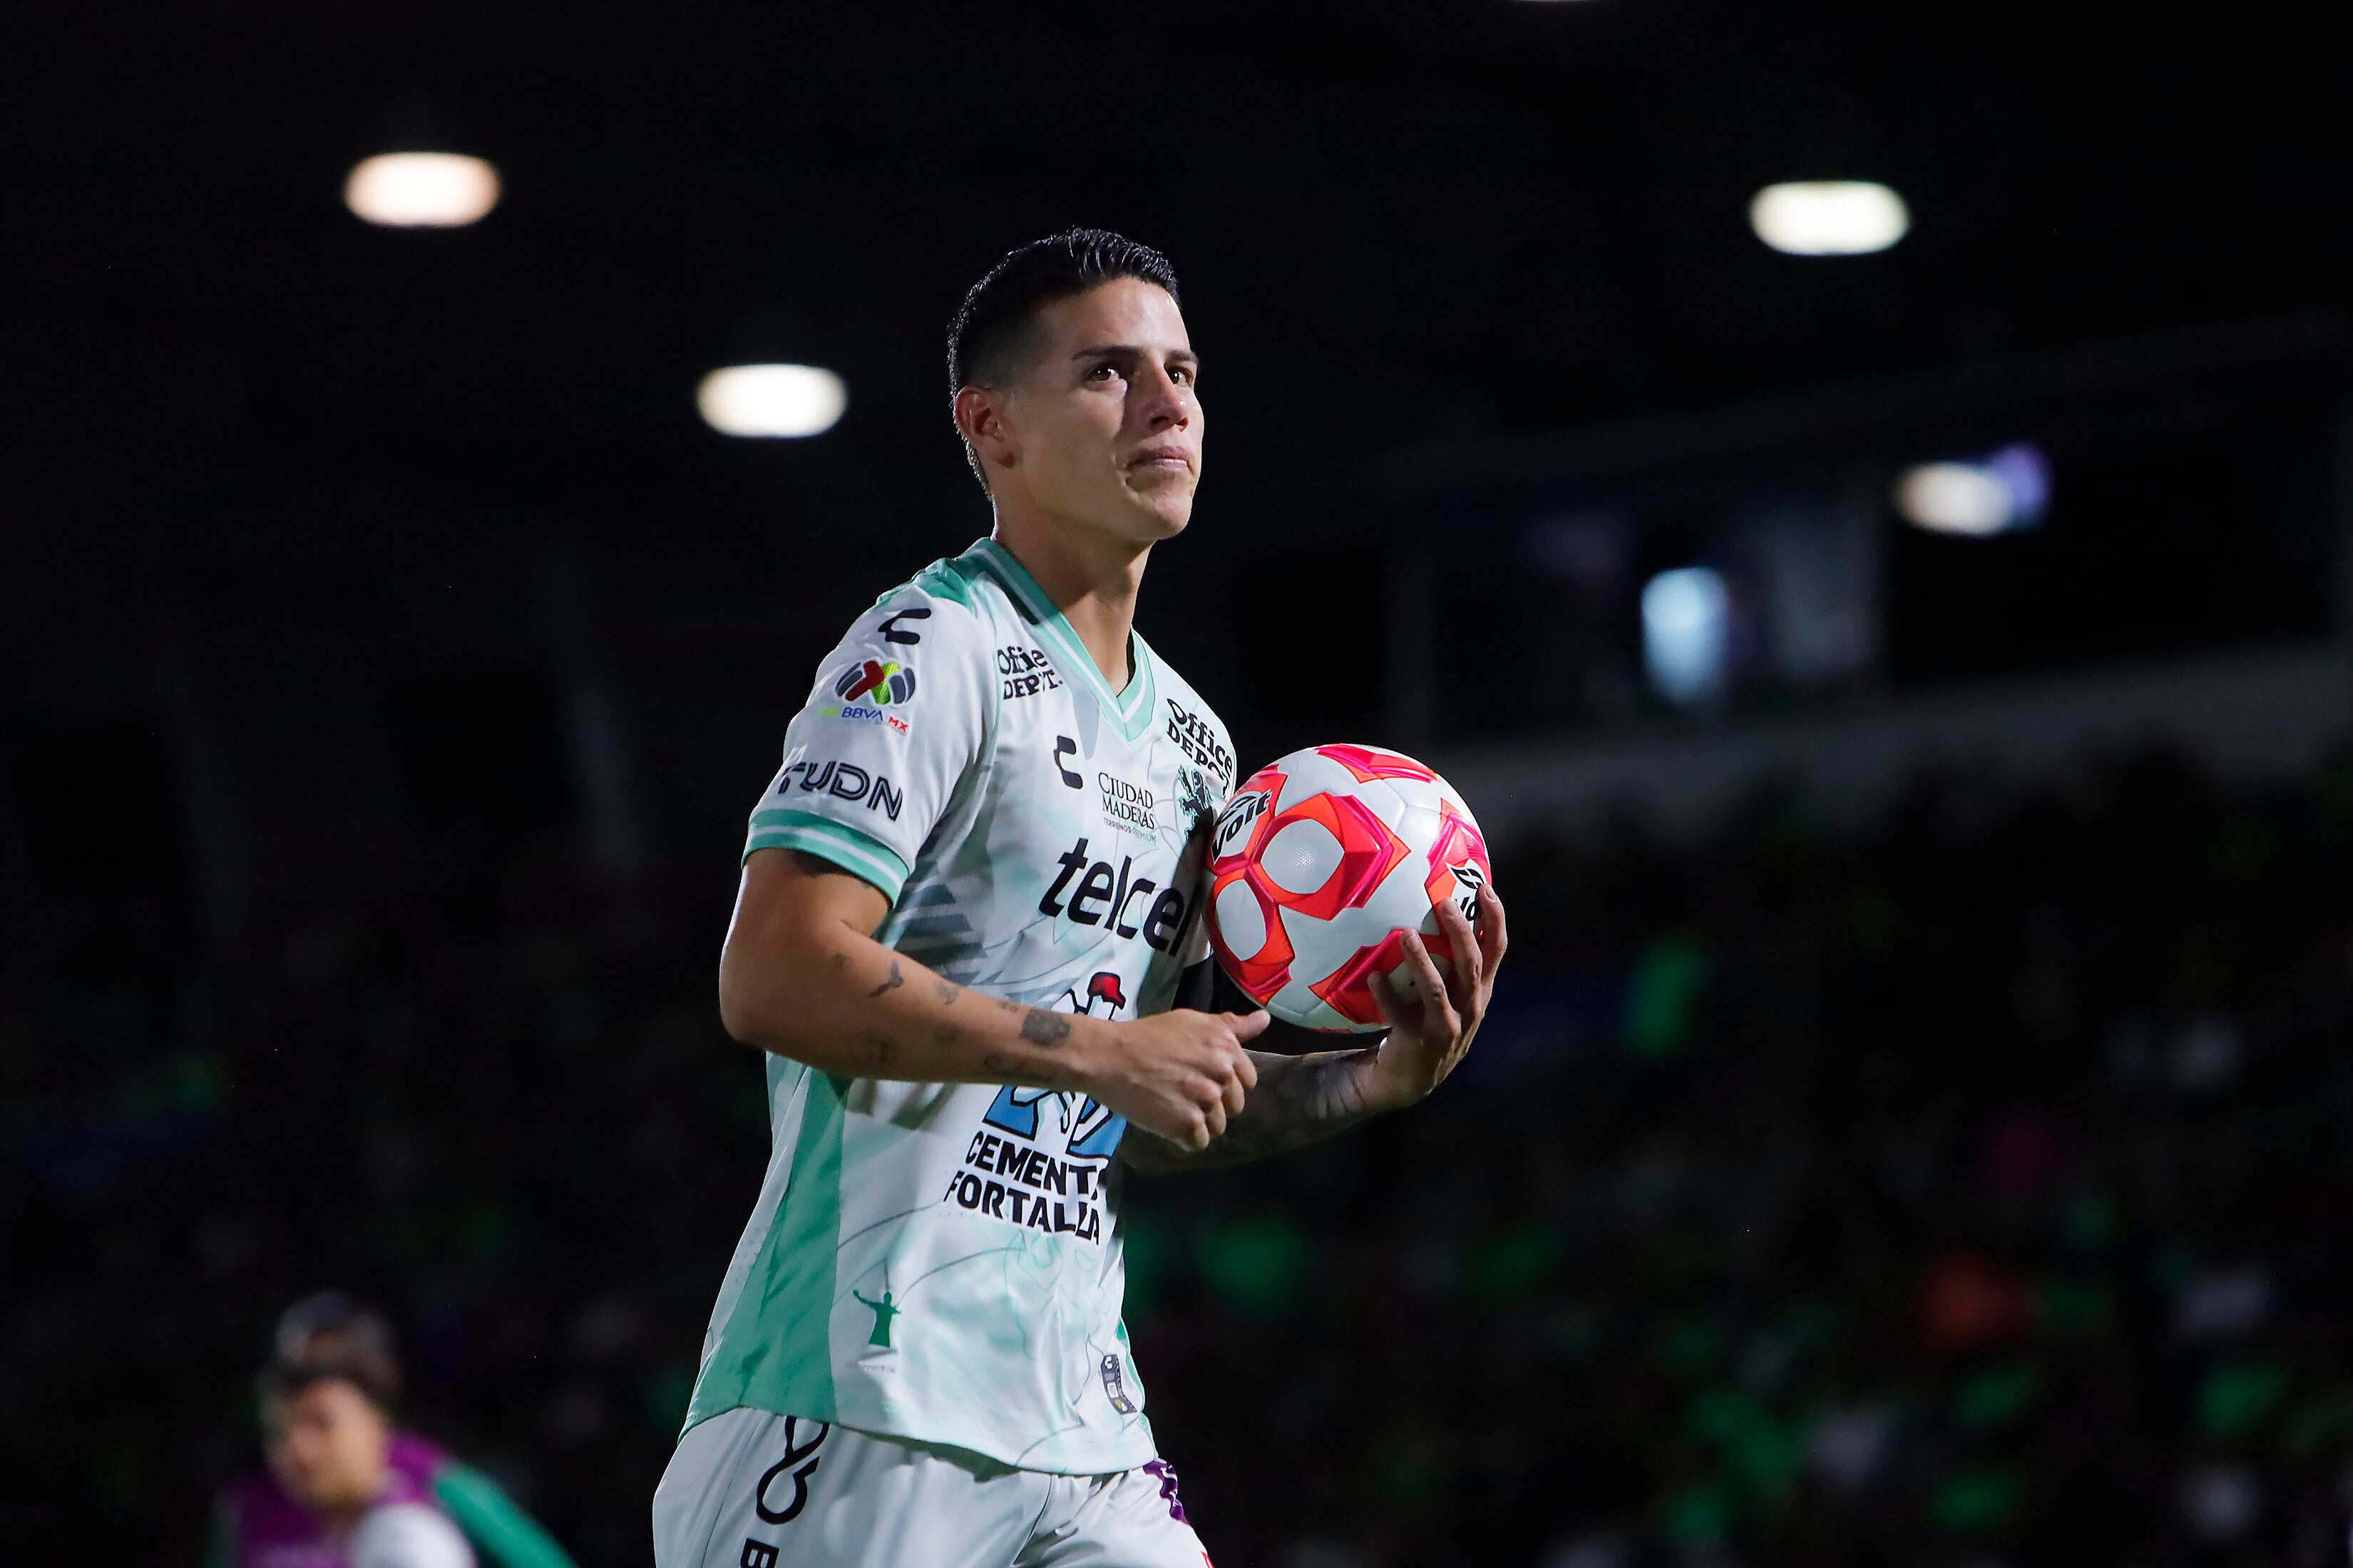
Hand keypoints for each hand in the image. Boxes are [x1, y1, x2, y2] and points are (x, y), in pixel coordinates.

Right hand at [1076, 1009, 1266, 1151]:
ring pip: (1217, 1126)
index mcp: (1226, 1046)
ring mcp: (1206, 1098)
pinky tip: (1165, 1120)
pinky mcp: (1188, 1123)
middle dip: (1212, 1103)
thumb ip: (1232, 1025)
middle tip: (1180, 1091)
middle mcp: (1222, 1071)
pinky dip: (1182, 1138)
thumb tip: (1265, 1019)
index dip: (1223, 1083)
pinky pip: (1199, 1143)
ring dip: (1196, 1122)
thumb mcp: (1192, 1021)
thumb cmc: (1147, 1036)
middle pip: (1234, 1106)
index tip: (1198, 1077)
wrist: (1108, 1056)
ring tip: (1170, 1105)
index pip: (1247, 1080)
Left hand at [1364, 884, 1507, 1110]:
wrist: (1410, 1078)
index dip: (1495, 919)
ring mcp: (1447, 1026)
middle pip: (1472, 965)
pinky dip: (1387, 995)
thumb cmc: (1429, 1022)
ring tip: (1405, 933)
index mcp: (1481, 991)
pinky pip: (1400, 1014)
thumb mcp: (1452, 996)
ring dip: (1422, 960)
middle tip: (1445, 903)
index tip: (1485, 887)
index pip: (1496, 950)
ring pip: (1438, 989)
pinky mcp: (1419, 1041)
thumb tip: (1436, 907)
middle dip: (1461, 933)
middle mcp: (1470, 1008)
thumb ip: (1451, 962)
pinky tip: (1374, 977)